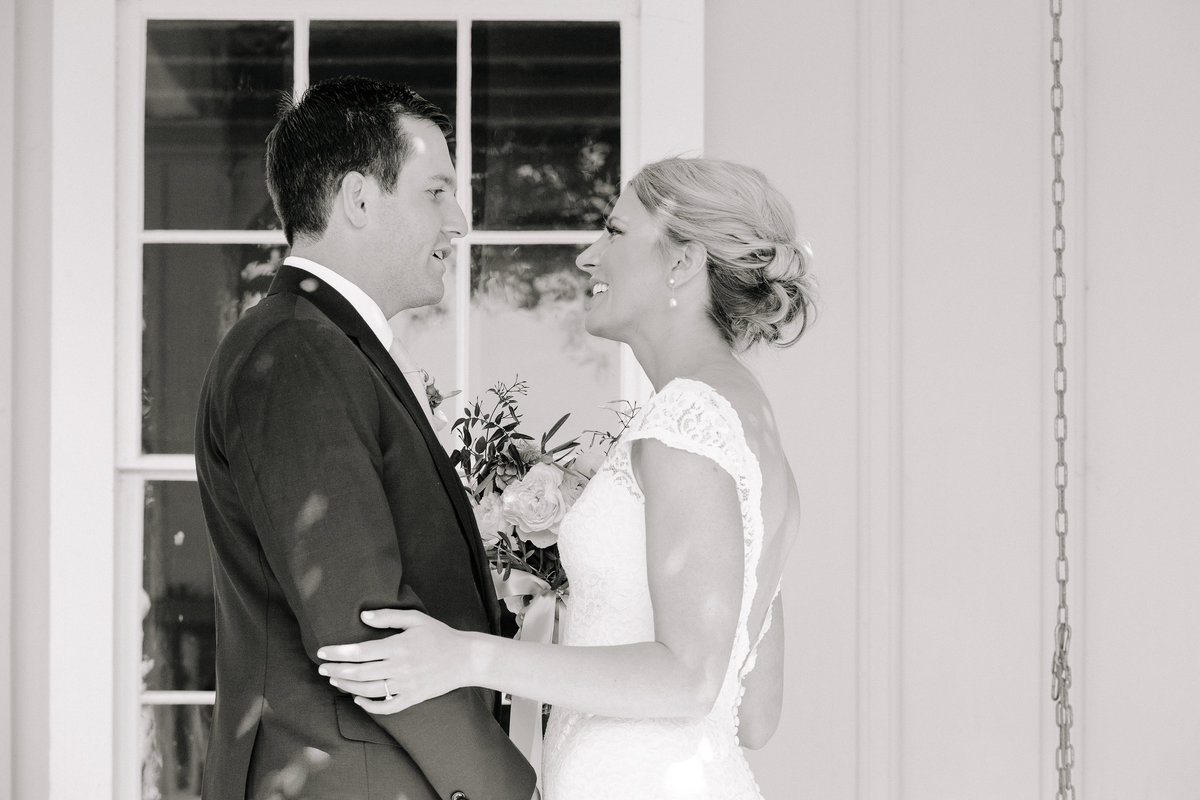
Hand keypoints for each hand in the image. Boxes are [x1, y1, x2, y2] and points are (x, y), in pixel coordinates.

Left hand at [317, 609, 470, 714]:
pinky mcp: (413, 698)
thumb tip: (363, 616)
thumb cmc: (440, 635)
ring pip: (369, 690)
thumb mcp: (416, 618)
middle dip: (336, 671)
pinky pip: (386, 707)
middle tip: (321, 668)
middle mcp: (400, 667)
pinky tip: (357, 699)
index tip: (322, 652)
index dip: (338, 653)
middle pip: (359, 672)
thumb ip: (389, 616)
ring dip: (347, 686)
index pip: (360, 651)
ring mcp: (406, 685)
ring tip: (334, 680)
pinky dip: (369, 706)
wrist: (466, 658)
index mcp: (398, 646)